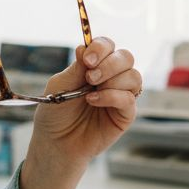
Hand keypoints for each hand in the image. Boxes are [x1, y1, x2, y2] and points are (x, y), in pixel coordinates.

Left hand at [31, 36, 140, 163]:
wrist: (56, 142)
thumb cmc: (55, 113)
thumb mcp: (60, 86)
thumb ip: (76, 67)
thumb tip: (84, 46)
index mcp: (95, 66)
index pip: (108, 46)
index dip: (100, 48)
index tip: (87, 60)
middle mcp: (111, 77)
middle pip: (126, 57)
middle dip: (109, 64)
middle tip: (90, 77)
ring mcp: (120, 95)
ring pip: (133, 76)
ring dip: (112, 80)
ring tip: (90, 93)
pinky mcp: (125, 114)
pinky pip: (129, 98)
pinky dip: (112, 97)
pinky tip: (93, 101)